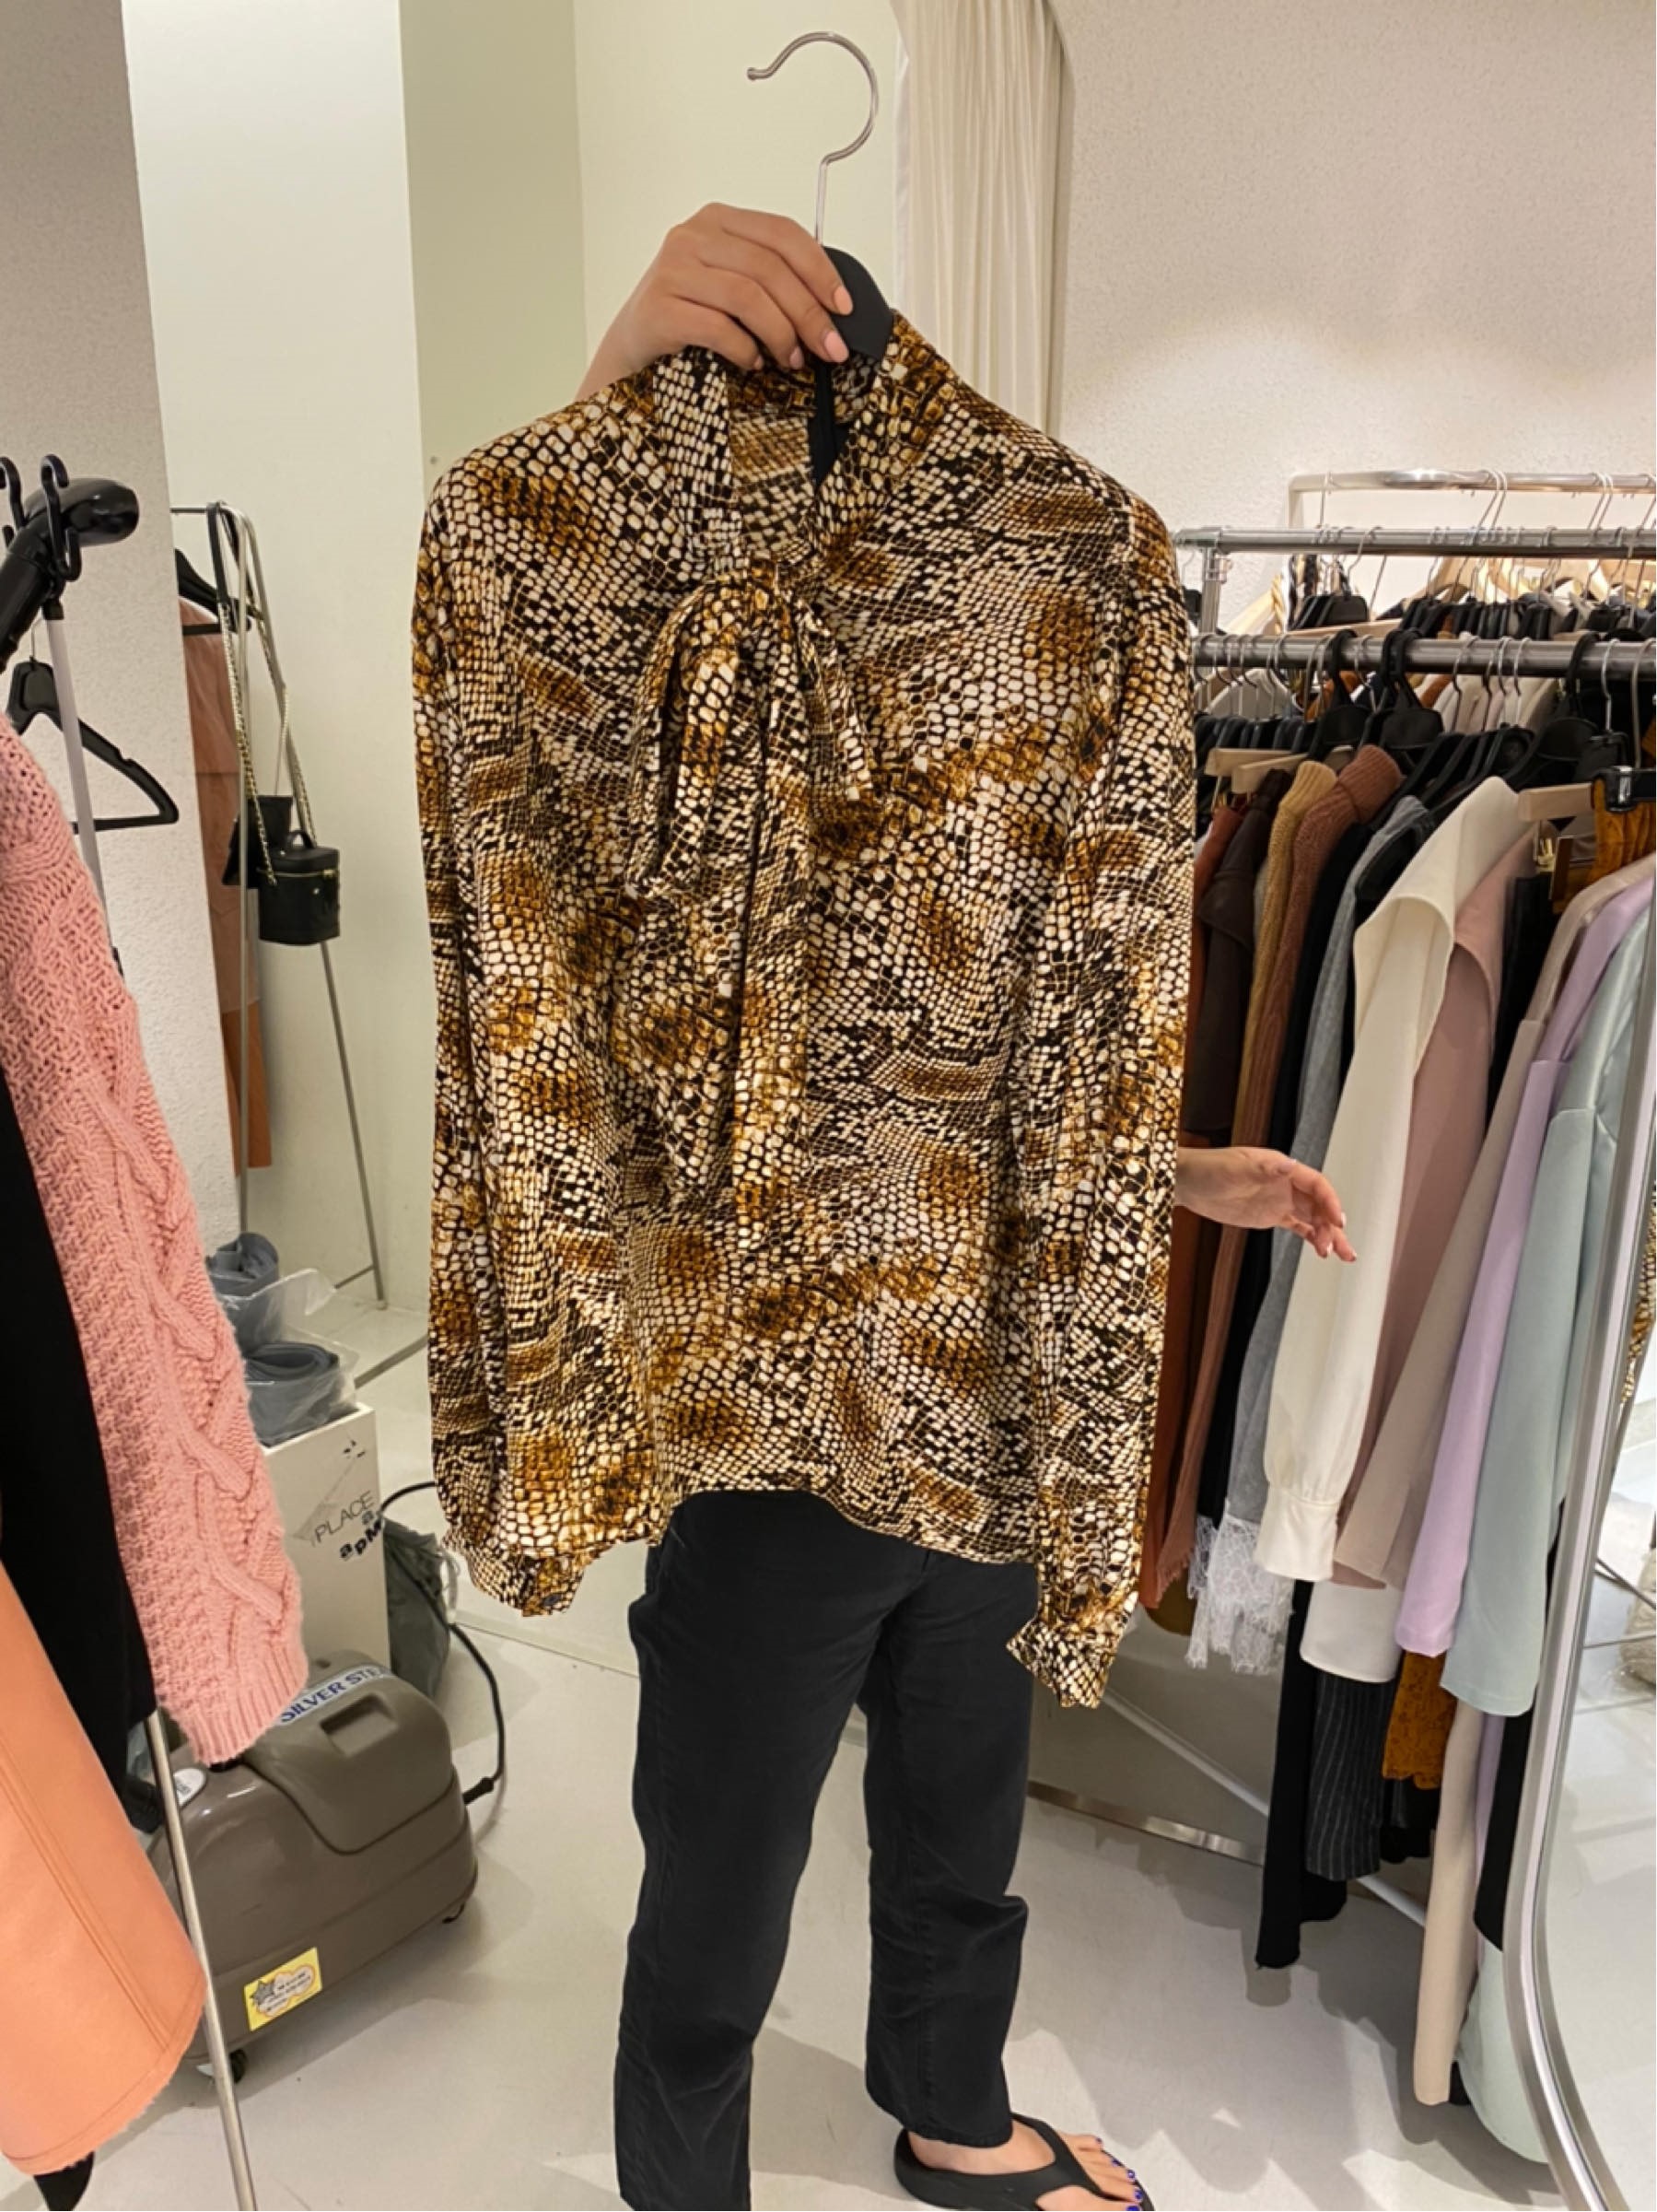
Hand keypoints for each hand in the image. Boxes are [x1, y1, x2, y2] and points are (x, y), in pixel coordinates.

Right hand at [577, 205, 853, 398]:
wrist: (631, 347)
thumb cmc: (687, 315)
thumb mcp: (728, 283)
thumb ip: (768, 279)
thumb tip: (829, 309)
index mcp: (718, 220)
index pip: (782, 233)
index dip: (820, 270)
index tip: (843, 307)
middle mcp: (692, 236)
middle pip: (769, 268)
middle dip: (808, 313)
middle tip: (828, 348)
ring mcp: (672, 270)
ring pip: (747, 296)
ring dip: (780, 334)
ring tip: (791, 359)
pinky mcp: (658, 308)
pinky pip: (717, 327)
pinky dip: (744, 349)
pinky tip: (753, 362)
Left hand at [1174, 1146, 1355, 1260]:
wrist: (1189, 1183)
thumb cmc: (1210, 1168)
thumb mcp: (1236, 1168)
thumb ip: (1265, 1169)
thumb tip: (1291, 1165)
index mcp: (1282, 1168)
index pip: (1316, 1185)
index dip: (1331, 1202)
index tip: (1338, 1221)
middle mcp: (1286, 1184)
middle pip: (1319, 1204)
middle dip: (1333, 1225)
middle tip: (1341, 1247)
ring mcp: (1279, 1200)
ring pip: (1313, 1218)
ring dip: (1327, 1235)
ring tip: (1338, 1255)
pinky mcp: (1270, 1216)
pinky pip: (1298, 1227)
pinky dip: (1312, 1238)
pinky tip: (1322, 1251)